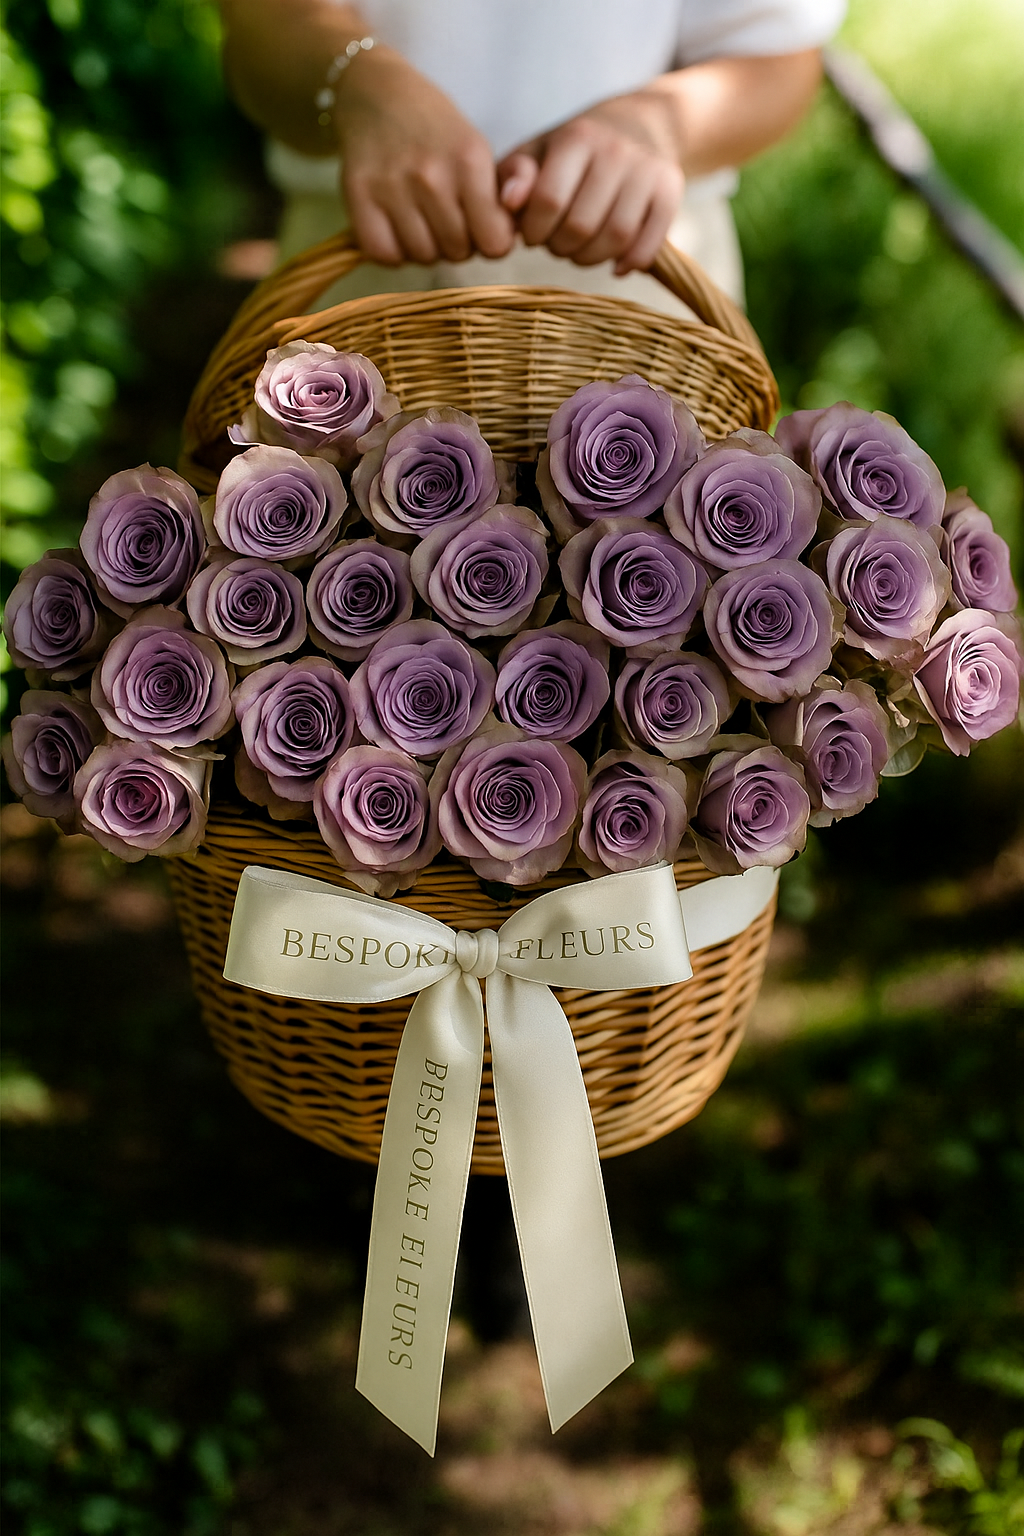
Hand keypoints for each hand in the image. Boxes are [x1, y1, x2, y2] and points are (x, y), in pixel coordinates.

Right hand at [335, 48, 515, 265]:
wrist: (378, 89)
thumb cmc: (434, 126)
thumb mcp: (476, 148)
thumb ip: (495, 195)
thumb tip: (503, 242)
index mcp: (469, 160)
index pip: (494, 241)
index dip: (491, 241)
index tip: (481, 227)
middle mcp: (431, 175)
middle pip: (457, 252)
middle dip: (458, 243)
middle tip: (446, 218)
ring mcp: (392, 185)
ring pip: (422, 256)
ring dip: (425, 247)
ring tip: (421, 220)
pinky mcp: (358, 194)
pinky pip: (384, 253)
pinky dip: (392, 251)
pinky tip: (395, 229)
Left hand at [497, 91, 684, 274]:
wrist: (637, 124)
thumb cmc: (572, 151)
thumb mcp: (535, 153)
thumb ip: (513, 175)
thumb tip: (510, 201)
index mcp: (577, 137)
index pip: (548, 202)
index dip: (534, 231)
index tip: (533, 232)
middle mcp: (615, 149)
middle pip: (581, 227)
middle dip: (560, 247)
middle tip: (557, 241)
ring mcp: (647, 168)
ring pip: (615, 239)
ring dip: (590, 259)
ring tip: (581, 250)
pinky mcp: (671, 188)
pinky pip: (649, 244)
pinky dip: (629, 263)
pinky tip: (615, 264)